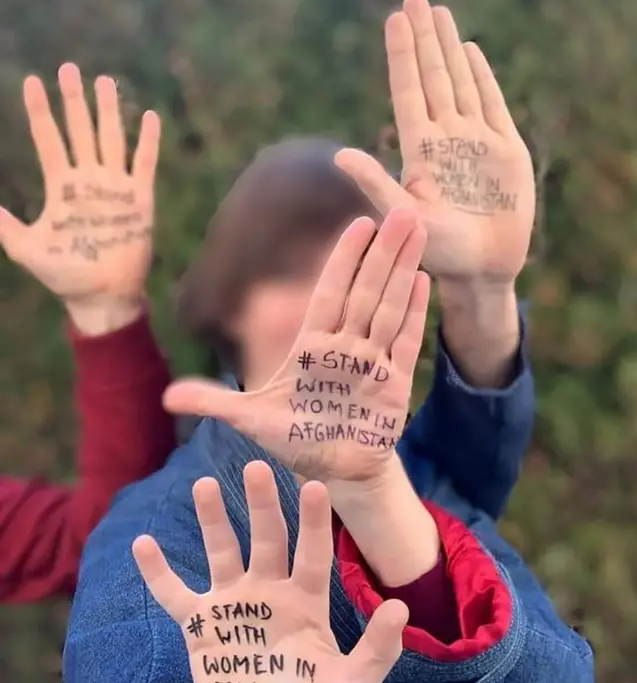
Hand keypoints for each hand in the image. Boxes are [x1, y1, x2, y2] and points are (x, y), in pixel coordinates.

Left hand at [0, 63, 159, 327]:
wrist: (101, 296)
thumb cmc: (64, 275)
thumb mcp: (24, 247)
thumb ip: (2, 222)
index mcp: (62, 187)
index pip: (49, 140)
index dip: (40, 111)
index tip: (32, 82)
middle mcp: (88, 181)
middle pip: (80, 131)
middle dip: (73, 101)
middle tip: (69, 68)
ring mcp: (115, 188)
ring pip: (111, 140)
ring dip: (108, 112)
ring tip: (105, 82)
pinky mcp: (139, 201)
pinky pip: (144, 164)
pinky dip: (148, 142)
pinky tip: (149, 117)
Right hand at [133, 461, 406, 682]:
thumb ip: (377, 649)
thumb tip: (401, 608)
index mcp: (306, 599)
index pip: (311, 552)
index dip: (313, 521)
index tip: (314, 486)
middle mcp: (269, 590)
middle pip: (266, 538)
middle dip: (262, 504)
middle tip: (256, 467)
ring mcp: (233, 603)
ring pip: (222, 552)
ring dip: (213, 520)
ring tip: (205, 484)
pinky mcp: (200, 625)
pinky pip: (174, 594)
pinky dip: (157, 572)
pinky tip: (142, 544)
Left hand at [163, 207, 429, 481]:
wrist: (335, 471)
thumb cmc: (295, 440)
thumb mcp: (252, 418)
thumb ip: (215, 401)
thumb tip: (167, 397)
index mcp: (313, 346)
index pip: (330, 292)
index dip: (344, 258)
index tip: (359, 223)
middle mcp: (345, 345)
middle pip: (367, 290)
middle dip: (384, 252)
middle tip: (404, 211)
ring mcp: (372, 361)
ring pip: (389, 307)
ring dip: (404, 270)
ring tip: (419, 232)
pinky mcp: (395, 383)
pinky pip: (405, 341)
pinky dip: (415, 312)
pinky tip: (423, 281)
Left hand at [335, 0, 534, 283]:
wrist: (484, 267)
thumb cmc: (441, 252)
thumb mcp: (405, 217)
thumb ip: (376, 184)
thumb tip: (338, 155)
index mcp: (418, 151)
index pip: (408, 92)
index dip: (403, 55)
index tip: (395, 19)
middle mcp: (443, 139)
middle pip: (432, 77)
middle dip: (424, 38)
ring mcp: (474, 141)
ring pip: (459, 82)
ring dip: (448, 47)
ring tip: (438, 12)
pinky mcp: (504, 148)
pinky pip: (491, 103)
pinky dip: (480, 76)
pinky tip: (468, 52)